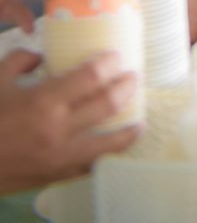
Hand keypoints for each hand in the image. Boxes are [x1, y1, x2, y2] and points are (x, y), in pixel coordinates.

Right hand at [0, 49, 140, 193]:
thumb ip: (22, 59)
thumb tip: (43, 55)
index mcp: (44, 101)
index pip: (90, 77)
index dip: (108, 64)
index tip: (116, 56)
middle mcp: (58, 129)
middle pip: (106, 105)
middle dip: (126, 88)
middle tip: (133, 77)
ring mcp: (60, 156)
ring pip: (107, 144)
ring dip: (128, 131)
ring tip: (140, 121)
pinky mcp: (57, 175)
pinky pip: (90, 168)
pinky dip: (106, 159)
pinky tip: (115, 151)